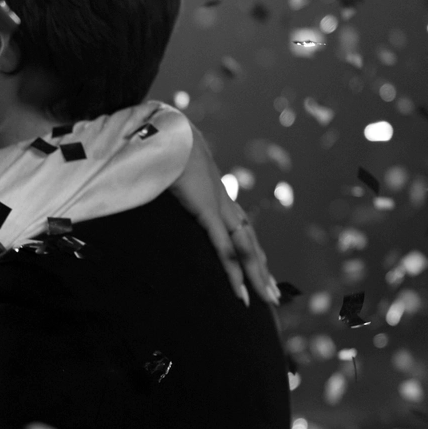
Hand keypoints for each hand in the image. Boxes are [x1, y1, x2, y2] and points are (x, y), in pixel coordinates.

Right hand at [171, 126, 278, 308]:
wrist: (168, 130)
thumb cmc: (163, 146)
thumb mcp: (167, 169)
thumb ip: (166, 179)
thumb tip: (153, 178)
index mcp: (215, 193)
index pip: (239, 227)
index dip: (249, 249)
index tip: (258, 268)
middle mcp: (223, 202)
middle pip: (249, 242)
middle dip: (262, 269)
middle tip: (274, 294)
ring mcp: (218, 207)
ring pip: (245, 249)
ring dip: (257, 276)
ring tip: (267, 298)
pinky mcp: (208, 211)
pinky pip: (225, 248)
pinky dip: (234, 271)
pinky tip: (241, 291)